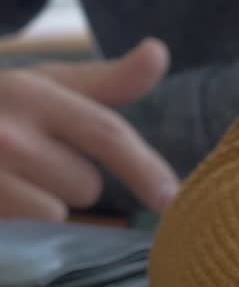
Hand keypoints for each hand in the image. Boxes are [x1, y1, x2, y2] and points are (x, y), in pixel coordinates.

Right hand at [0, 38, 177, 220]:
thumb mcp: (43, 84)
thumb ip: (105, 82)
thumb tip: (159, 52)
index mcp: (32, 93)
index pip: (107, 134)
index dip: (148, 170)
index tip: (174, 198)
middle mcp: (7, 132)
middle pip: (86, 186)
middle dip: (70, 180)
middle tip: (32, 160)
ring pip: (56, 214)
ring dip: (43, 205)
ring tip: (10, 179)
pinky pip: (26, 233)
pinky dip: (19, 224)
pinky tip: (1, 200)